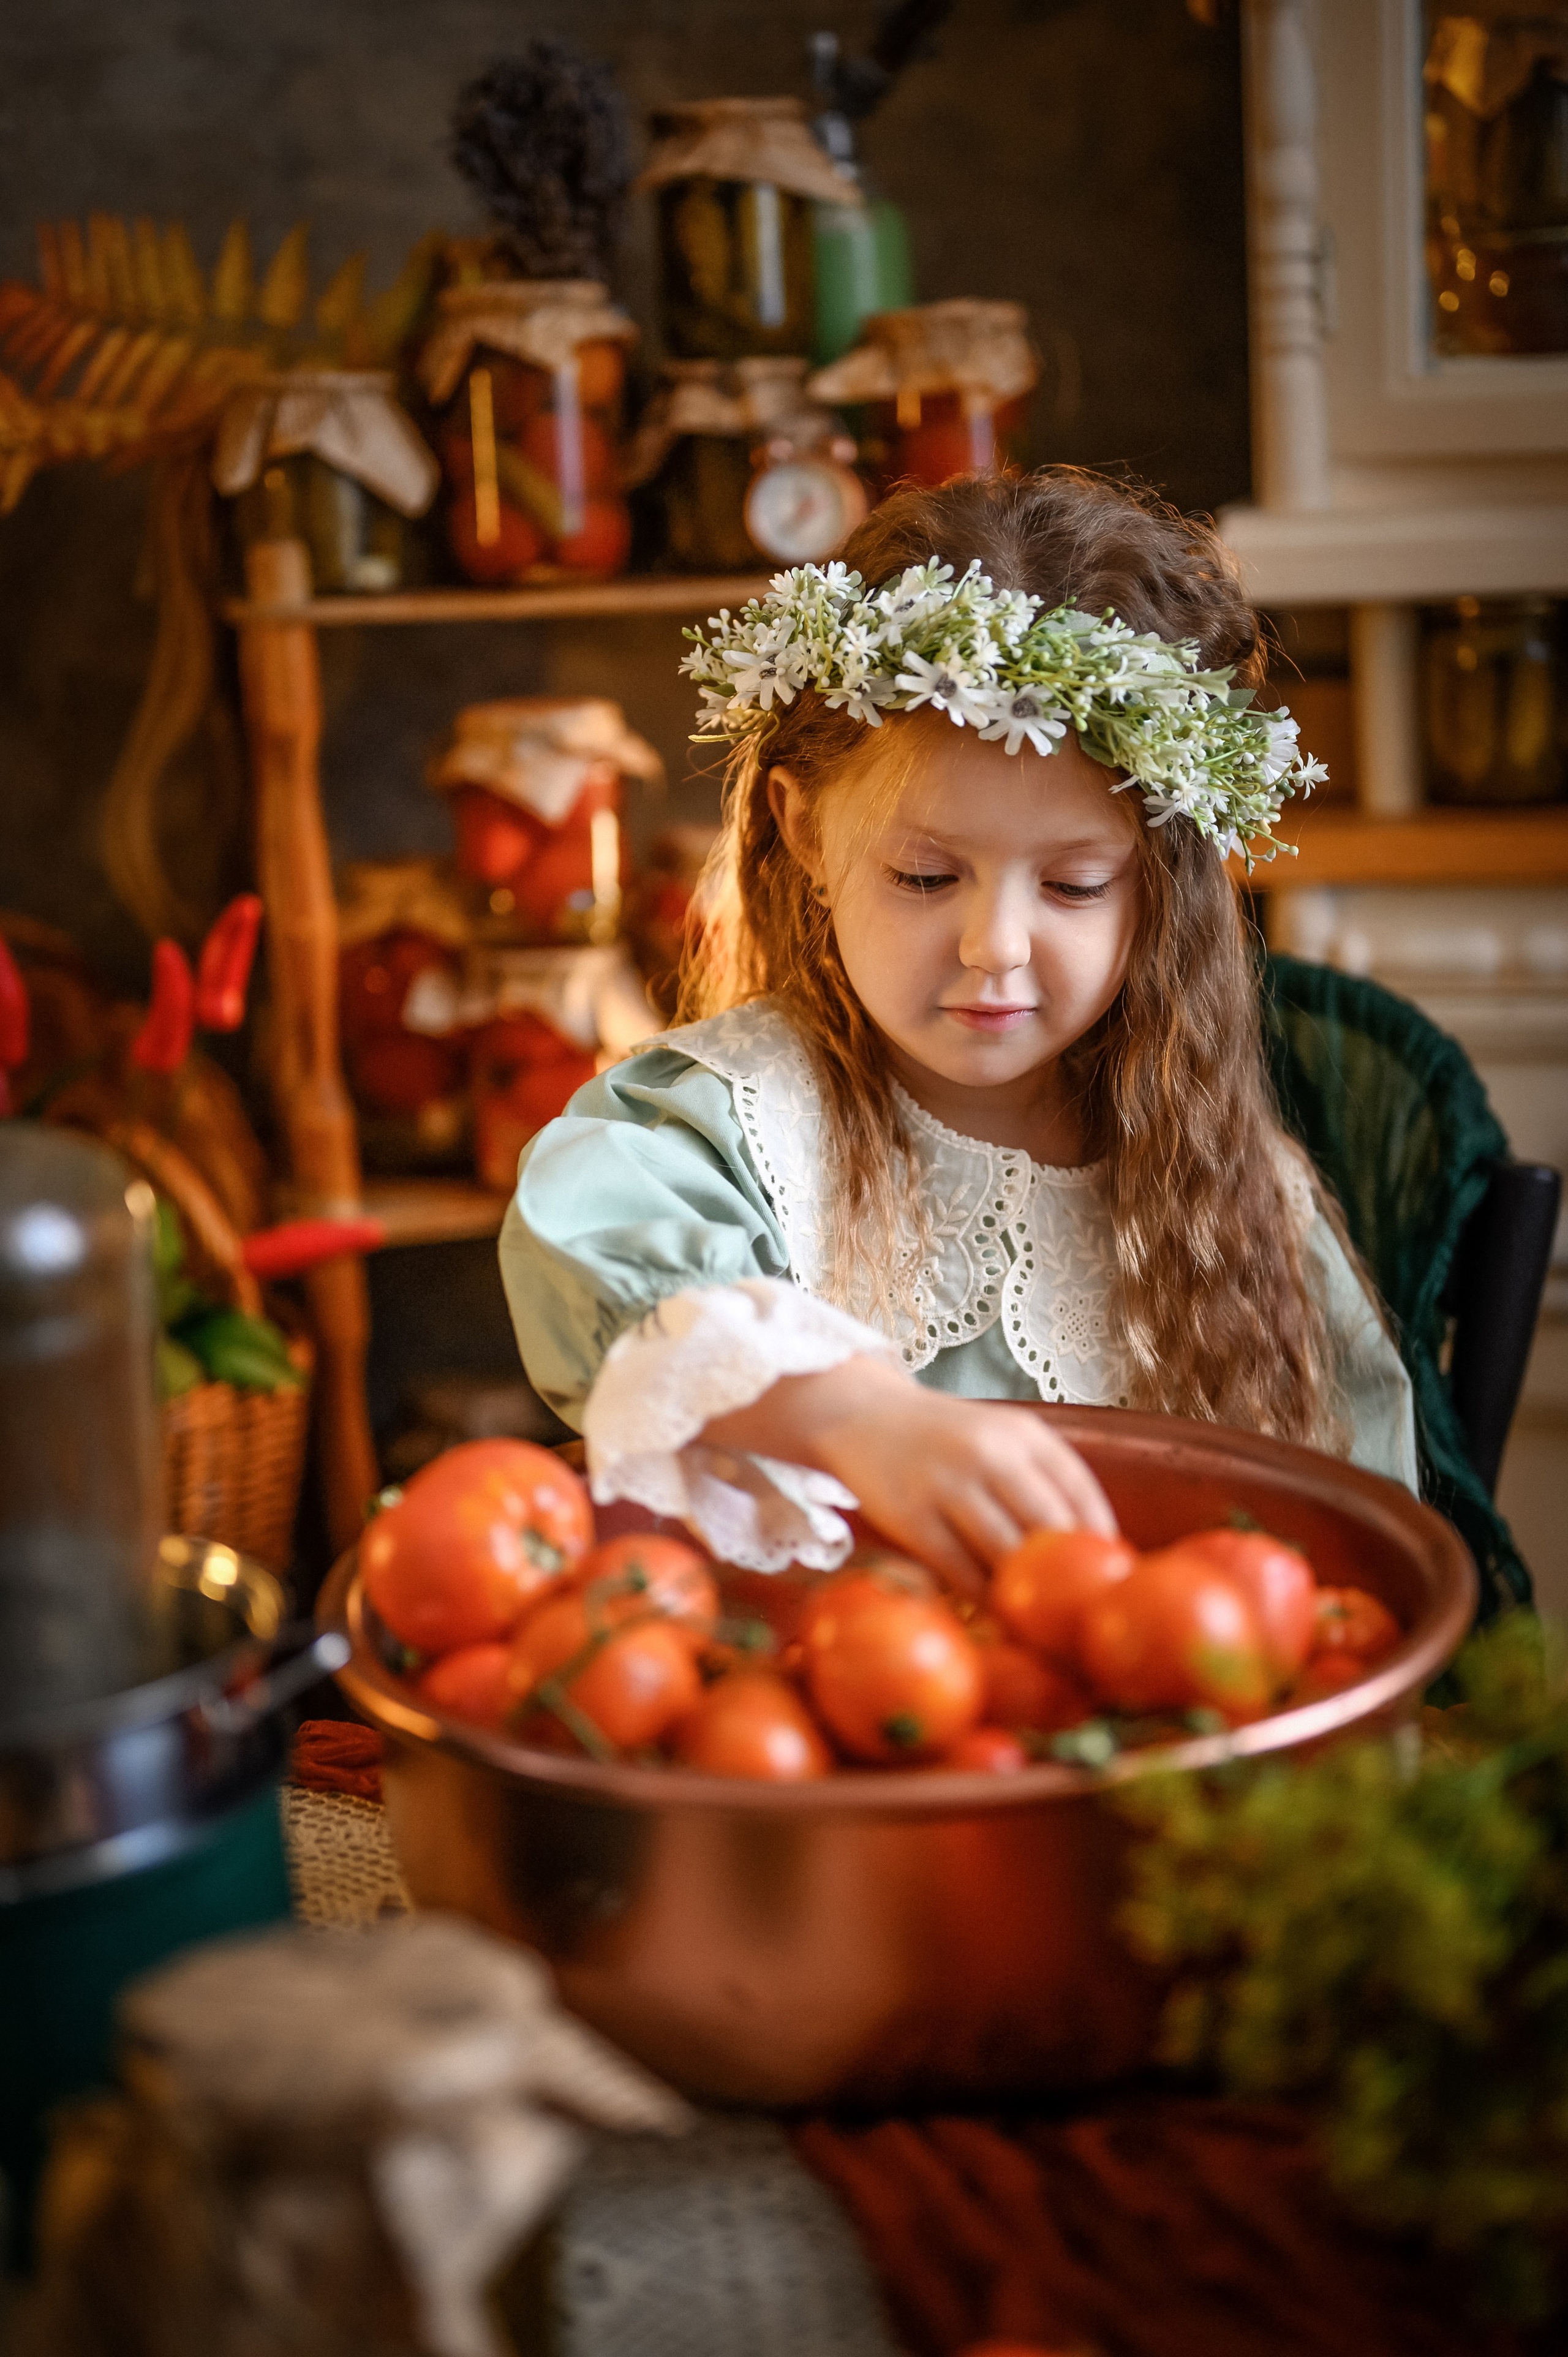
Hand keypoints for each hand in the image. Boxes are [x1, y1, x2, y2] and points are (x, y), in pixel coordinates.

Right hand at [702, 1356, 1116, 1593]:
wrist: (861, 1416)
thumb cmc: (944, 1439)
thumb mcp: (999, 1438)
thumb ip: (1042, 1479)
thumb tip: (1093, 1549)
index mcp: (1023, 1432)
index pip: (1080, 1490)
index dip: (1101, 1538)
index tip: (1108, 1574)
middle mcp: (990, 1453)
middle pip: (1048, 1528)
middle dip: (1068, 1576)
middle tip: (1079, 1611)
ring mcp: (948, 1484)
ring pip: (1005, 1555)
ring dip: (1024, 1594)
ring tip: (1039, 1622)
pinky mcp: (912, 1517)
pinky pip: (960, 1571)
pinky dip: (981, 1596)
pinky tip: (993, 1611)